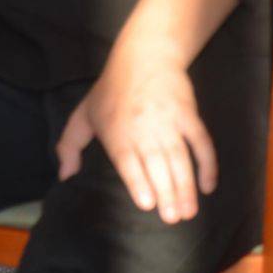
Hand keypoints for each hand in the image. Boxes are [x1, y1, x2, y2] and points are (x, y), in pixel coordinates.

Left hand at [56, 46, 216, 223]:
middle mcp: (143, 127)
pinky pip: (201, 141)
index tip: (147, 203)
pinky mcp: (188, 114)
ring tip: (189, 211)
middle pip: (157, 163)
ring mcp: (168, 120)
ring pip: (180, 156)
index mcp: (117, 131)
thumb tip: (65, 176)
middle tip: (173, 218)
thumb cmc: (112, 89)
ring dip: (186, 185)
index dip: (138, 180)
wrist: (144, 54)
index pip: (128, 160)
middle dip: (167, 191)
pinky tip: (208, 185)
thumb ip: (70, 145)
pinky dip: (207, 163)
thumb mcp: (84, 113)